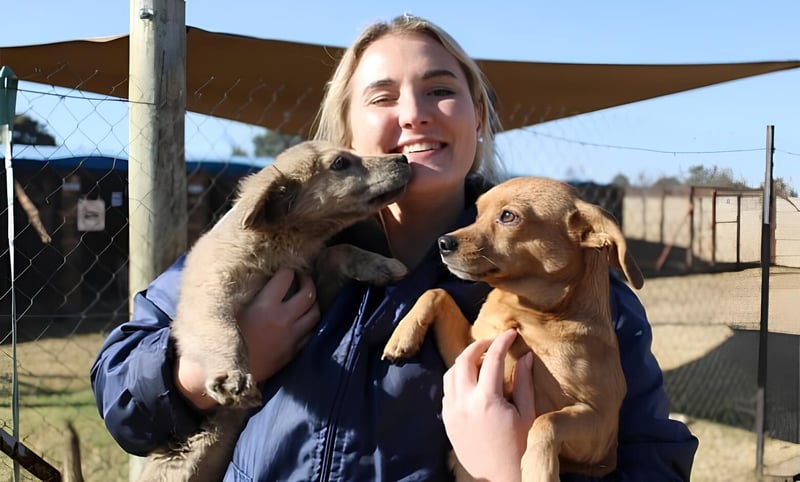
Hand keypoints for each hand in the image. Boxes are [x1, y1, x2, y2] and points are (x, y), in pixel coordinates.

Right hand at [176, 268, 319, 409]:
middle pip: (308, 294)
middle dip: (307, 281)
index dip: (287, 270)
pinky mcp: (292, 353)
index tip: (285, 269)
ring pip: (314, 314)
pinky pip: (310, 333)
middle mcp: (282, 320)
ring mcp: (290, 337)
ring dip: (312, 302)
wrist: (221, 375)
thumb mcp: (227, 310)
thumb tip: (253, 275)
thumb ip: (244, 293)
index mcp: (265, 306)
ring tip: (306, 298)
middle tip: (301, 278)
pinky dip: (309, 323)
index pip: (285, 278)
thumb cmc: (218, 338)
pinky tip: (303, 320)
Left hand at [441, 329, 535, 481]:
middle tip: (493, 342)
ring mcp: (452, 410)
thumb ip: (523, 382)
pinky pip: (447, 389)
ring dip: (465, 360)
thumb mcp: (527, 414)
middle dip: (479, 345)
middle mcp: (464, 402)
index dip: (502, 341)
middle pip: (464, 358)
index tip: (511, 332)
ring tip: (482, 360)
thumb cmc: (519, 447)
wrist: (497, 476)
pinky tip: (473, 381)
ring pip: (451, 372)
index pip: (493, 358)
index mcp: (487, 400)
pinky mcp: (446, 419)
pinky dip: (458, 378)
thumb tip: (525, 356)